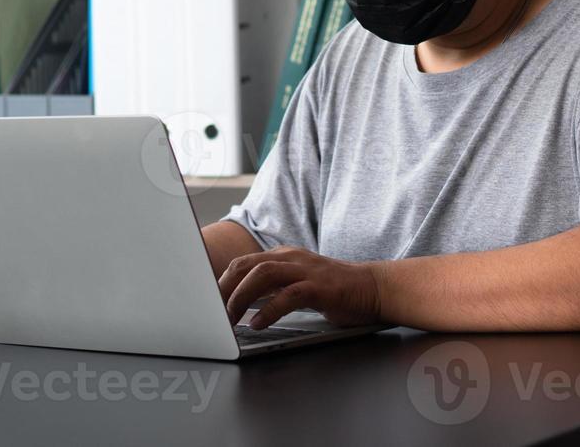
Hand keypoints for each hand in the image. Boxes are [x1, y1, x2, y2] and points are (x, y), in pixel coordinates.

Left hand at [219, 246, 382, 329]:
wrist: (373, 288)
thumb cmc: (334, 291)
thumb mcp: (297, 284)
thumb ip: (273, 289)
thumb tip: (242, 305)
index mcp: (283, 256)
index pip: (242, 263)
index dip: (221, 281)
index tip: (206, 302)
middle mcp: (291, 258)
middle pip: (246, 265)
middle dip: (224, 289)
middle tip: (212, 312)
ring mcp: (305, 270)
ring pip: (263, 275)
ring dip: (241, 297)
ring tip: (230, 319)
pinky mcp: (319, 287)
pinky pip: (288, 296)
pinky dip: (269, 310)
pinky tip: (258, 324)